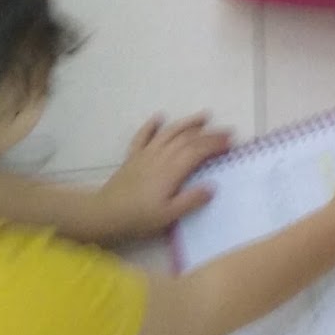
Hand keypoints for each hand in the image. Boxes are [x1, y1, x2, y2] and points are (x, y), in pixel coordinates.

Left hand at [96, 113, 231, 239]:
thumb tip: (212, 187)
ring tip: (204, 116)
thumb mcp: (168, 215)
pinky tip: (159, 117)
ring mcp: (145, 154)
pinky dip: (152, 125)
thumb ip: (191, 200)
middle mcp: (161, 156)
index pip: (198, 151)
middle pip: (188, 139)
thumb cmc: (138, 218)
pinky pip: (142, 136)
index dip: (215, 145)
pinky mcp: (132, 157)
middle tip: (227, 131)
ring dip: (187, 123)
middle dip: (209, 133)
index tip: (231, 142)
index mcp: (172, 170)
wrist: (104, 214)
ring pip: (169, 132)